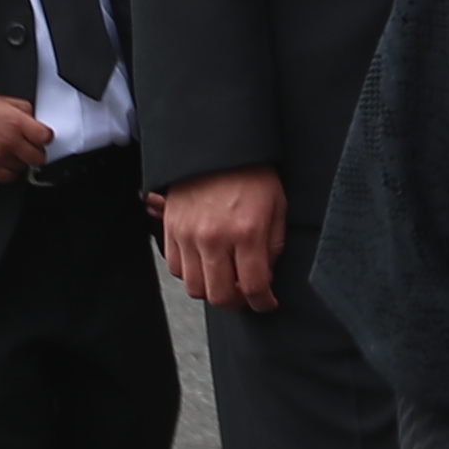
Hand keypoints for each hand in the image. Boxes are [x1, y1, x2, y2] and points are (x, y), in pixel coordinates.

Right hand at [0, 96, 54, 182]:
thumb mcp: (7, 102)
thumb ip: (27, 112)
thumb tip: (38, 123)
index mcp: (16, 122)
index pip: (45, 137)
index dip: (46, 137)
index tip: (42, 137)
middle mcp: (10, 141)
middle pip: (39, 157)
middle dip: (37, 151)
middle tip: (30, 146)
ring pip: (24, 168)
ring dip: (22, 161)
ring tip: (14, 151)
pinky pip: (9, 177)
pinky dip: (11, 171)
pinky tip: (7, 161)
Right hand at [154, 165, 287, 311]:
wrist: (217, 145)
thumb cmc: (251, 173)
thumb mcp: (277, 206)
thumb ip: (273, 246)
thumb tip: (265, 276)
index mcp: (247, 232)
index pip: (253, 287)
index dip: (263, 303)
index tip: (266, 303)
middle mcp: (214, 237)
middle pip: (220, 295)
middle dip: (237, 302)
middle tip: (245, 295)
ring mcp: (188, 235)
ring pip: (195, 287)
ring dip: (211, 289)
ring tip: (224, 278)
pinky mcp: (170, 228)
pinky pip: (175, 268)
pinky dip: (190, 273)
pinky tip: (205, 262)